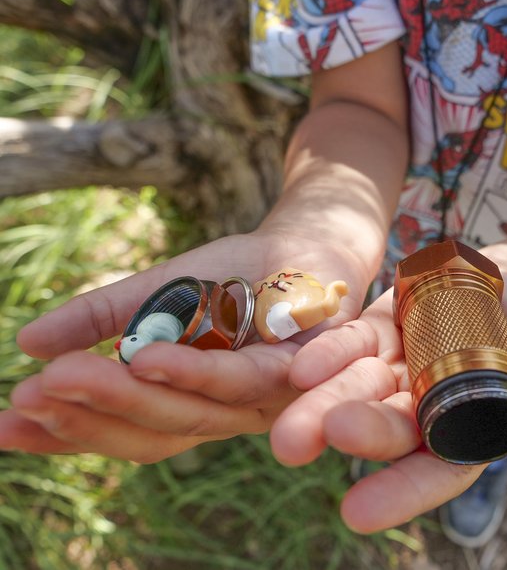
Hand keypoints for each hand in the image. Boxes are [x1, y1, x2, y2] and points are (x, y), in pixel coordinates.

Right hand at [1, 232, 367, 461]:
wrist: (305, 243)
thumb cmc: (236, 276)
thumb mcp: (158, 291)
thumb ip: (103, 317)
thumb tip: (26, 342)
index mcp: (187, 403)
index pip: (119, 430)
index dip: (63, 433)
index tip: (3, 423)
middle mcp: (224, 413)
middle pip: (150, 431)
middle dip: (87, 415)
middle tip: (31, 396)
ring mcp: (263, 399)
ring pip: (190, 413)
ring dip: (128, 397)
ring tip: (68, 378)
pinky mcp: (298, 370)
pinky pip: (245, 378)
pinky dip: (195, 373)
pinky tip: (148, 360)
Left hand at [269, 281, 506, 532]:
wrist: (502, 284)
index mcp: (469, 428)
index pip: (437, 468)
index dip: (400, 491)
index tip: (355, 513)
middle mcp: (424, 409)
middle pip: (386, 430)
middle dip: (350, 436)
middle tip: (300, 444)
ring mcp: (395, 371)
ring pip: (355, 391)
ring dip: (319, 405)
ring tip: (285, 427)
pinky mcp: (376, 334)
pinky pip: (350, 346)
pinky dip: (326, 356)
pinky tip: (299, 368)